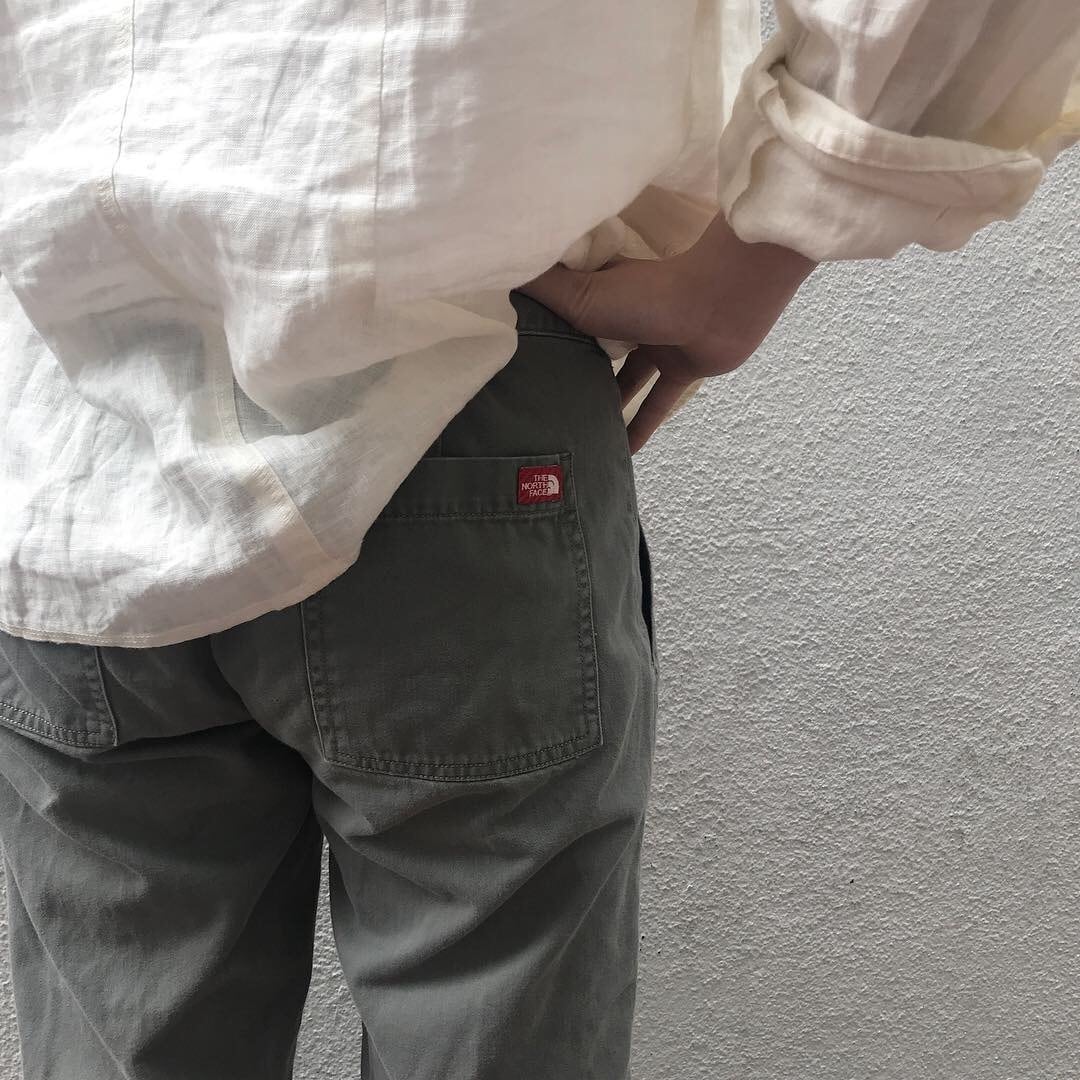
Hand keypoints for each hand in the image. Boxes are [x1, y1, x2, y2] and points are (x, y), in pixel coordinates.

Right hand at [516, 213, 817, 453]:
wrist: (721, 303)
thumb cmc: (647, 294)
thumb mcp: (580, 293)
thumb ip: (539, 289)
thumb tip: (492, 273)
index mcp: (600, 295)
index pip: (561, 312)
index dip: (538, 329)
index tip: (511, 353)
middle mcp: (625, 318)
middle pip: (590, 349)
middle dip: (567, 371)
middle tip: (536, 402)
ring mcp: (655, 344)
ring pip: (622, 380)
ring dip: (603, 404)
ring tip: (572, 431)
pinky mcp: (681, 368)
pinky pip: (656, 404)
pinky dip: (641, 427)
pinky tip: (623, 454)